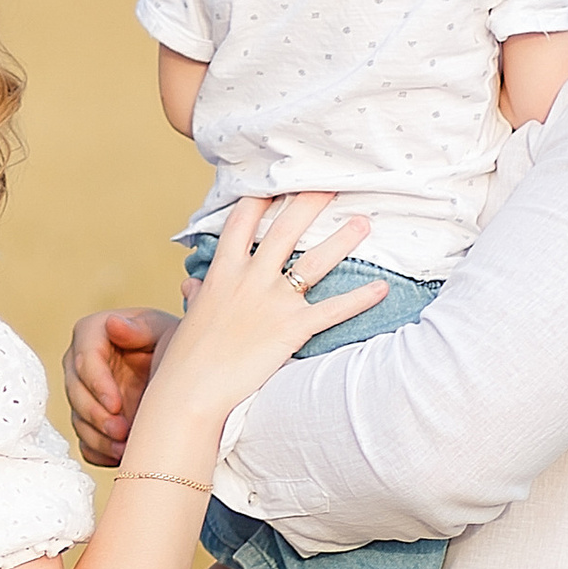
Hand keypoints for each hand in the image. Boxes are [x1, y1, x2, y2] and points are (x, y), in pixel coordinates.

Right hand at [64, 307, 178, 465]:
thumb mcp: (163, 330)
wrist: (184, 373)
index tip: (116, 405)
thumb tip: (112, 324)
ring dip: (100, 438)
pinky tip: (123, 456)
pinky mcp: (92, 422)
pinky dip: (102, 452)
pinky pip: (87, 442)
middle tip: (121, 431)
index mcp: (92, 335)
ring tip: (125, 448)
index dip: (97, 384)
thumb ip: (138, 327)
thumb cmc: (173, 343)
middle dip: (97, 416)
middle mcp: (81, 365)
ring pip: (79, 421)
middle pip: (76, 393)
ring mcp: (85, 396)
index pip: (84, 360)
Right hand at [140, 197, 384, 436]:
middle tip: (332, 182)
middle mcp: (249, 278)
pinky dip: (359, 298)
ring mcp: (272, 302)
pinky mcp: (291, 329)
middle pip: (284, 228)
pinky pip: (332, 309)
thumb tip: (190, 286)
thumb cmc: (186, 359)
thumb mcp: (190, 318)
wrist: (190, 391)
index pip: (242, 221)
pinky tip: (381, 288)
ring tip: (363, 223)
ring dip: (342, 240)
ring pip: (314, 261)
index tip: (278, 177)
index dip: (262, 196)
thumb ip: (197, 295)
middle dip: (309, 202)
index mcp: (222, 272)